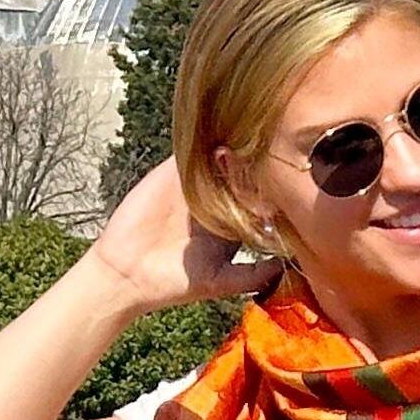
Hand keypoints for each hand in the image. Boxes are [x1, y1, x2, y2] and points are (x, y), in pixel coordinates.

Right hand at [87, 159, 279, 315]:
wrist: (128, 273)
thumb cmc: (175, 282)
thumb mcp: (222, 281)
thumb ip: (256, 273)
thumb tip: (291, 266)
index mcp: (230, 221)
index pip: (259, 199)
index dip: (274, 192)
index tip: (291, 186)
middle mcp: (214, 199)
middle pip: (243, 174)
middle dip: (258, 167)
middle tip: (276, 157)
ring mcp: (193, 183)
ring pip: (219, 157)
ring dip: (234, 150)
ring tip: (253, 141)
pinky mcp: (171, 173)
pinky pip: (189, 151)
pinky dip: (202, 142)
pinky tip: (221, 137)